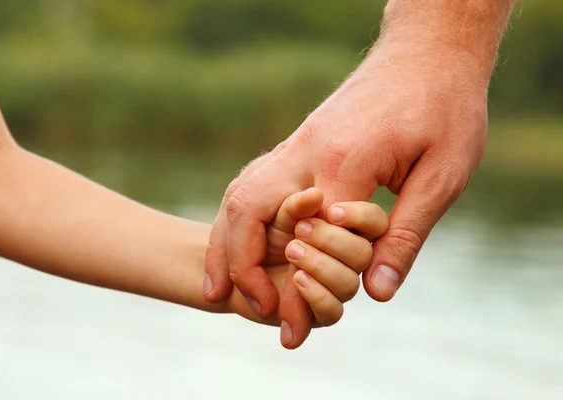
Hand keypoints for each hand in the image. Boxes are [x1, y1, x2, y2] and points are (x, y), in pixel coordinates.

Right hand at [205, 36, 488, 334]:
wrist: (427, 50)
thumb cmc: (445, 108)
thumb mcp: (442, 174)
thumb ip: (405, 235)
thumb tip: (378, 292)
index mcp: (345, 162)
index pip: (307, 240)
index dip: (297, 289)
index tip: (294, 329)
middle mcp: (307, 151)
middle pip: (249, 210)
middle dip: (238, 265)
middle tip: (249, 308)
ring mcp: (298, 142)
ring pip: (240, 193)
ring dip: (225, 242)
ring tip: (221, 286)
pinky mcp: (301, 140)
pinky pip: (254, 181)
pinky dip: (238, 218)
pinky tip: (238, 240)